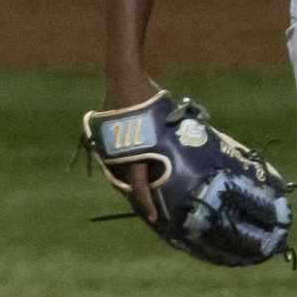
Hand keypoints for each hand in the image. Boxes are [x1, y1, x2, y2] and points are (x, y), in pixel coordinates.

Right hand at [99, 72, 161, 221]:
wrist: (123, 78)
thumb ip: (171, 136)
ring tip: (143, 195)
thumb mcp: (165, 118)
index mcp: (132, 151)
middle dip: (138, 198)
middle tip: (151, 211)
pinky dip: (123, 169)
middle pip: (126, 183)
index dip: (146, 203)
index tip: (154, 218)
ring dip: (130, 184)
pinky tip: (133, 173)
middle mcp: (115, 153)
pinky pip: (113, 161)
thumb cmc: (148, 97)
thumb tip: (194, 143)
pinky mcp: (103, 140)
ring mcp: (106, 147)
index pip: (138, 184)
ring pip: (118, 174)